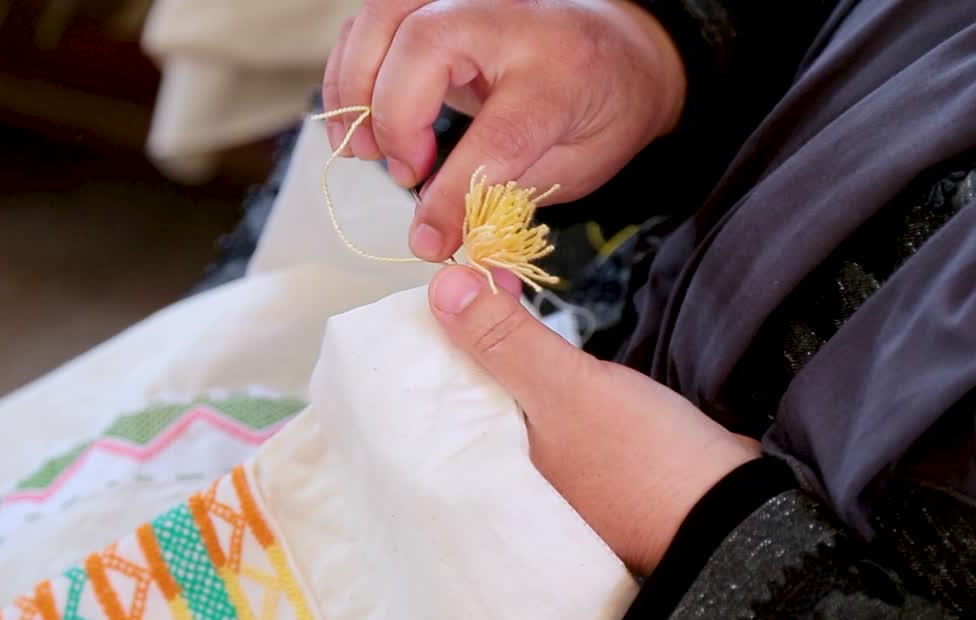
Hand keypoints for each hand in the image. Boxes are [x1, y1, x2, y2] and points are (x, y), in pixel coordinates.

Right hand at [322, 0, 685, 261]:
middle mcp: (514, 22)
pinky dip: (351, 65)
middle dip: (394, 115)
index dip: (453, 194)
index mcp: (561, 74)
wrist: (624, 50)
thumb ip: (508, 193)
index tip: (430, 239)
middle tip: (403, 172)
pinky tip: (359, 115)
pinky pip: (374, 16)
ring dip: (355, 83)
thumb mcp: (577, 166)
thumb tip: (442, 231)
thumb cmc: (603, 109)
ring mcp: (474, 1)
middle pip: (426, 44)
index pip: (498, 133)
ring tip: (365, 146)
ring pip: (386, 13)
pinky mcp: (442, 2)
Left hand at [428, 265, 758, 573]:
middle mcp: (512, 482)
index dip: (440, 340)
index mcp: (489, 472)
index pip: (438, 402)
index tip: (450, 287)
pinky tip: (552, 356)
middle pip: (476, 401)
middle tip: (482, 282)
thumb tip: (442, 285)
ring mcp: (555, 479)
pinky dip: (550, 385)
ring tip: (506, 301)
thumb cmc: (642, 461)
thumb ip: (505, 341)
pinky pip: (555, 417)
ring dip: (514, 361)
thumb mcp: (566, 390)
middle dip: (476, 345)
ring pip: (517, 407)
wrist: (733, 516)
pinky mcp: (594, 469)